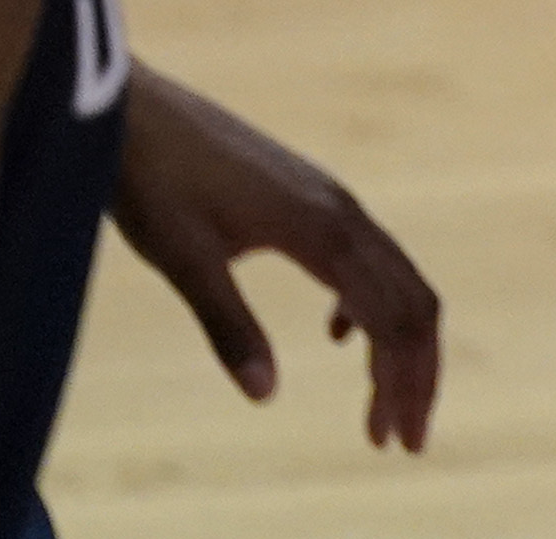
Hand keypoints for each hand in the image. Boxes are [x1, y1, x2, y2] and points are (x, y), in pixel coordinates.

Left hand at [108, 68, 440, 451]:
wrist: (138, 114)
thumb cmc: (154, 185)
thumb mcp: (185, 262)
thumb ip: (229, 326)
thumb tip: (266, 395)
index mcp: (321, 230)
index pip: (391, 315)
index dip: (402, 380)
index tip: (394, 440)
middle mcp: (342, 212)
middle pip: (412, 298)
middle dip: (416, 372)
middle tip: (400, 439)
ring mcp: (331, 200)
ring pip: (395, 277)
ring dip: (397, 342)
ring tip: (378, 401)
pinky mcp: (312, 196)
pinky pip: (368, 255)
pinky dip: (370, 305)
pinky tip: (335, 335)